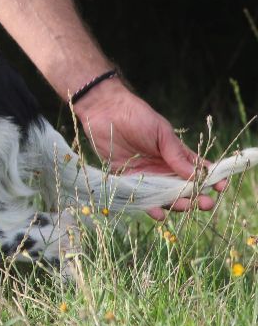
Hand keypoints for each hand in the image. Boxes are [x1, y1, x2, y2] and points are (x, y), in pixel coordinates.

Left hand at [72, 78, 225, 220]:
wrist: (105, 112)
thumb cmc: (137, 117)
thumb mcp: (161, 133)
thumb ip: (176, 154)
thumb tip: (196, 175)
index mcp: (175, 155)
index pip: (197, 171)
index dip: (210, 180)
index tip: (221, 188)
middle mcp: (162, 169)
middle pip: (183, 189)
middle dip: (196, 197)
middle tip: (204, 203)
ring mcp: (146, 176)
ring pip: (164, 196)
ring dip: (176, 204)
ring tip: (185, 207)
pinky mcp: (126, 180)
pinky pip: (140, 198)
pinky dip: (149, 207)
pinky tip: (158, 214)